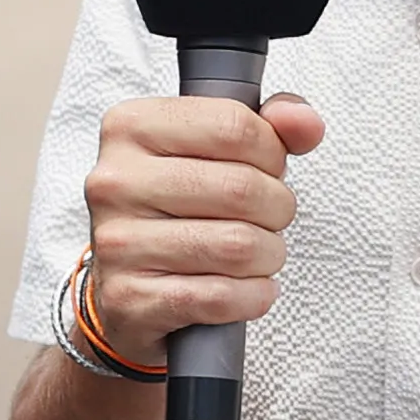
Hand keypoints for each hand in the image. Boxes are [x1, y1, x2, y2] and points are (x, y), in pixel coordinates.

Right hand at [82, 94, 320, 364]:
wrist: (122, 286)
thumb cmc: (174, 211)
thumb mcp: (212, 152)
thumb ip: (267, 126)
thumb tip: (304, 122)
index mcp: (130, 128)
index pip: (234, 127)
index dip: (271, 153)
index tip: (267, 170)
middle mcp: (114, 181)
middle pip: (242, 188)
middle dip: (277, 209)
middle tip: (268, 218)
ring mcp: (117, 242)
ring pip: (238, 246)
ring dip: (268, 256)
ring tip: (258, 254)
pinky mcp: (129, 297)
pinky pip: (220, 296)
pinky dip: (251, 296)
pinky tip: (246, 288)